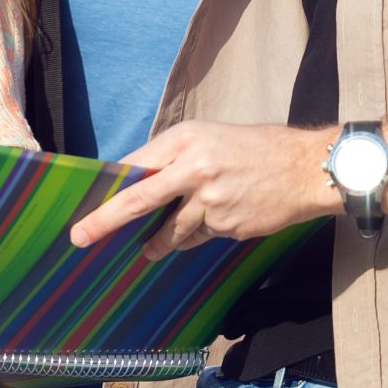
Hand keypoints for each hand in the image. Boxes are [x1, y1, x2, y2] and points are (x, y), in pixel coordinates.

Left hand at [68, 122, 333, 260]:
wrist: (307, 168)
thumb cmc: (258, 148)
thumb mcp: (211, 138)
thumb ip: (176, 158)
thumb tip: (139, 183)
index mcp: (186, 139)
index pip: (136, 165)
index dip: (110, 187)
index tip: (85, 204)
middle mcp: (194, 168)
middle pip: (139, 199)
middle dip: (105, 220)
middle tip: (80, 237)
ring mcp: (211, 200)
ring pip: (171, 229)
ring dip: (160, 241)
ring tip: (150, 249)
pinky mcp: (226, 226)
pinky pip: (199, 237)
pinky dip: (198, 235)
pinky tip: (218, 220)